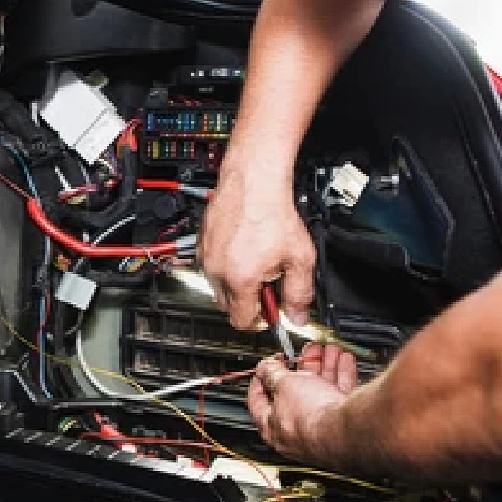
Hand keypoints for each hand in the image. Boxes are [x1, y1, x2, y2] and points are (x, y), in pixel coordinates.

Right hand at [199, 157, 315, 328]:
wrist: (254, 181)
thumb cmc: (274, 212)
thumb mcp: (300, 257)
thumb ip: (299, 293)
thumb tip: (298, 316)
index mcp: (241, 279)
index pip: (242, 321)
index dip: (260, 320)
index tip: (271, 310)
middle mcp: (218, 270)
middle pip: (228, 306)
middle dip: (248, 301)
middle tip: (268, 283)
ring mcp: (207, 256)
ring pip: (218, 286)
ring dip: (235, 283)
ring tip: (256, 261)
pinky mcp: (201, 243)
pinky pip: (211, 266)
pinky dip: (225, 265)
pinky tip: (243, 248)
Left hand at [247, 343, 357, 462]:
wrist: (348, 430)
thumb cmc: (310, 416)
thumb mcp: (283, 384)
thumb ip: (272, 373)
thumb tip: (264, 367)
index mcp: (273, 427)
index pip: (259, 402)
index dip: (261, 379)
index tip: (266, 366)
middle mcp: (297, 432)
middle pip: (294, 394)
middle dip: (301, 368)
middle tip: (303, 353)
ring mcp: (321, 430)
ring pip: (320, 392)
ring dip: (323, 367)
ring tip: (328, 350)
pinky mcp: (343, 425)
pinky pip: (339, 396)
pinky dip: (341, 376)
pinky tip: (344, 360)